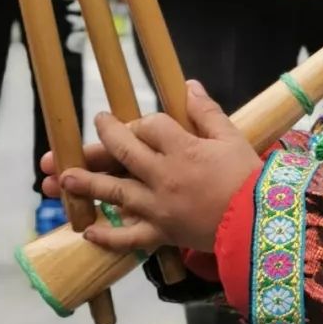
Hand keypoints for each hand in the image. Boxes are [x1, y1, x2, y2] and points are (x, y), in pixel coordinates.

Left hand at [57, 81, 261, 254]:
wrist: (260, 224)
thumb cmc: (250, 179)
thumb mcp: (232, 138)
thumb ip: (207, 113)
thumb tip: (189, 85)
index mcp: (183, 150)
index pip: (150, 126)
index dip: (141, 122)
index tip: (139, 123)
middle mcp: (163, 176)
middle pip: (123, 153)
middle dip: (105, 138)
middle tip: (98, 125)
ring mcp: (158, 207)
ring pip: (115, 193)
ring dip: (87, 183)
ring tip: (62, 179)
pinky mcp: (161, 234)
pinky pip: (129, 238)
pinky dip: (108, 237)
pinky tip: (88, 231)